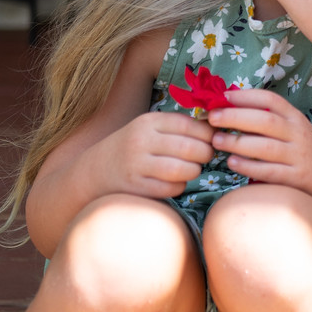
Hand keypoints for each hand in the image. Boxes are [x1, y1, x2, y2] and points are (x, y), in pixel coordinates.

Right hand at [92, 110, 213, 199]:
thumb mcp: (149, 128)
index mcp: (148, 122)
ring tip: (193, 168)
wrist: (96, 169)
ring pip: (182, 170)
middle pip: (189, 148)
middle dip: (205, 154)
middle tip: (206, 156)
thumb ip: (177, 126)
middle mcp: (141, 141)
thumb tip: (216, 127)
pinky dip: (180, 186)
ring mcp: (137, 165)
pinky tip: (177, 181)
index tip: (213, 138)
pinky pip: (170, 188)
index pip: (187, 124)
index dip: (207, 133)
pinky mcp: (136, 187)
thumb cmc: (133, 146)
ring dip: (194, 171)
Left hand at [207, 89, 311, 197]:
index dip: (246, 96)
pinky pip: (268, 171)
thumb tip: (229, 106)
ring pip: (265, 147)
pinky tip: (232, 162)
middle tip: (212, 118)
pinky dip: (248, 166)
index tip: (223, 96)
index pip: (270, 100)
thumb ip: (268, 119)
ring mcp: (298, 157)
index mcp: (295, 117)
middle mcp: (298, 134)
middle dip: (235, 117)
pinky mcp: (295, 178)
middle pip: (265, 121)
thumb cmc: (304, 149)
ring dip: (237, 142)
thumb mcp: (293, 128)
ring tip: (216, 140)